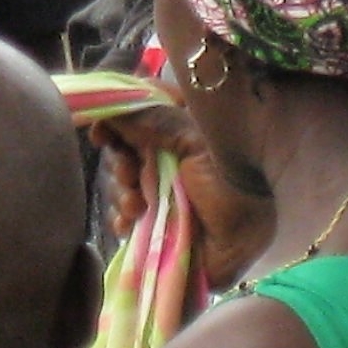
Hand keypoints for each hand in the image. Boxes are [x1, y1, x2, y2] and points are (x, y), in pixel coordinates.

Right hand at [90, 100, 273, 289]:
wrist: (244, 246)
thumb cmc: (232, 186)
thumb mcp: (197, 143)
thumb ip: (153, 118)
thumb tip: (110, 101)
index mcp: (184, 126)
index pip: (138, 108)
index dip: (115, 117)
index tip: (103, 133)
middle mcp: (169, 154)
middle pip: (123, 146)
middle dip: (120, 163)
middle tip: (130, 176)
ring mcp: (160, 188)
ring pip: (119, 181)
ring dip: (122, 194)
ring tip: (138, 207)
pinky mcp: (154, 219)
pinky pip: (122, 213)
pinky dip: (121, 217)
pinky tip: (131, 224)